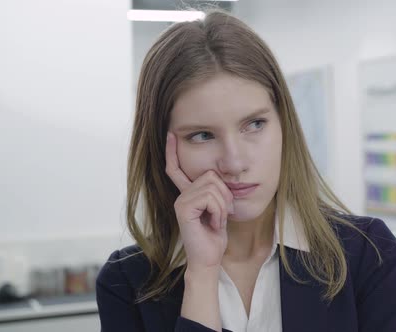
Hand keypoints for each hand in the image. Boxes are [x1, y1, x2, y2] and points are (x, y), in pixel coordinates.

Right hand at [165, 132, 234, 271]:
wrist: (209, 258)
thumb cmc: (215, 236)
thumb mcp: (219, 208)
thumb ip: (216, 192)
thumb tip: (219, 176)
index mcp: (188, 193)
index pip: (176, 168)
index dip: (173, 151)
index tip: (172, 134)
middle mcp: (181, 195)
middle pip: (210, 175)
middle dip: (224, 195)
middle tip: (222, 214)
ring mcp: (180, 201)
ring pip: (212, 186)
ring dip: (223, 206)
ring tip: (217, 220)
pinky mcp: (183, 209)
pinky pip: (209, 198)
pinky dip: (218, 212)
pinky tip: (213, 224)